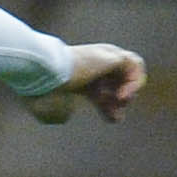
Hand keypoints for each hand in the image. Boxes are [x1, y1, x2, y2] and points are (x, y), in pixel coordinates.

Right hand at [26, 44, 144, 123]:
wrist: (43, 73)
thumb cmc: (41, 90)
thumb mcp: (46, 109)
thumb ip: (57, 114)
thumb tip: (65, 116)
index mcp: (77, 74)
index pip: (101, 88)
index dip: (109, 105)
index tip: (112, 120)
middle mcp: (91, 63)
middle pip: (116, 81)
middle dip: (119, 101)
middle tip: (116, 116)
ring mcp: (103, 56)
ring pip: (128, 70)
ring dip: (129, 90)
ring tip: (121, 101)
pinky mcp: (112, 55)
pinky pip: (134, 64)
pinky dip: (134, 82)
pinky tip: (121, 96)